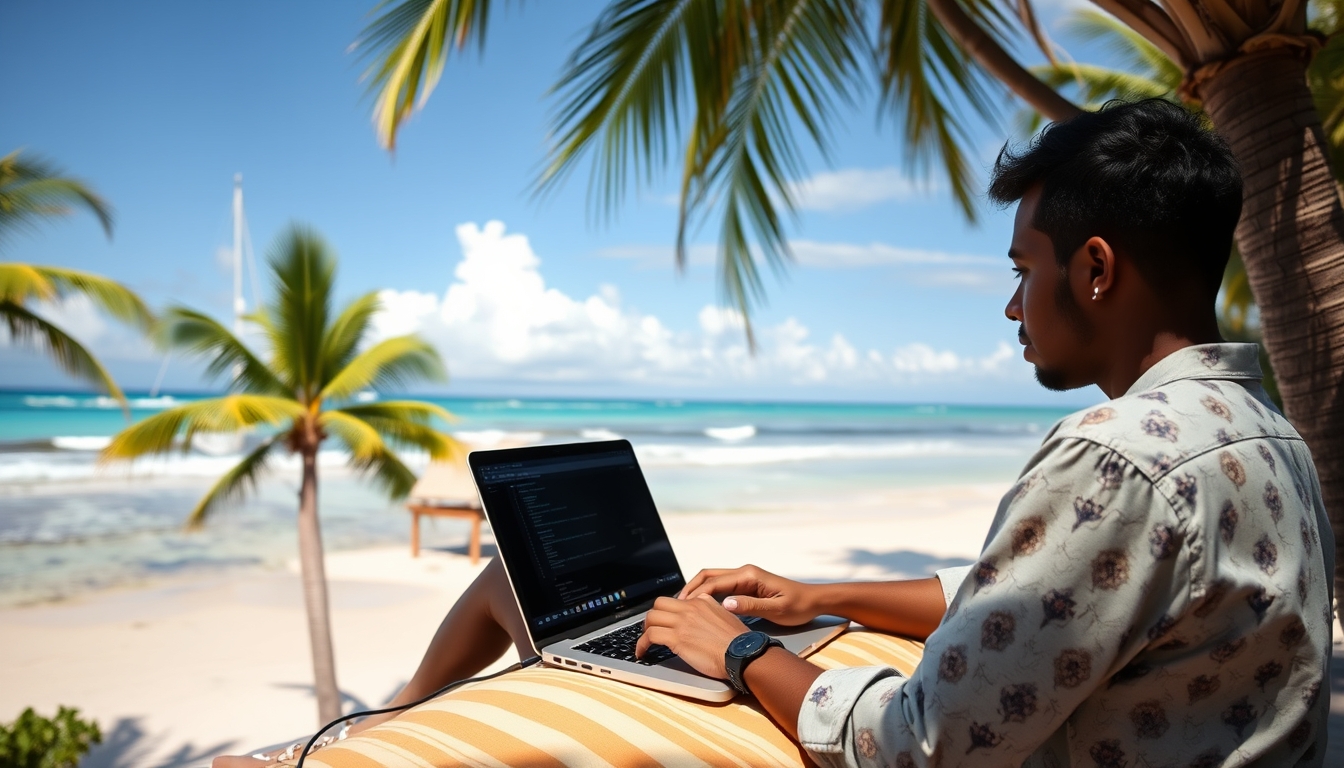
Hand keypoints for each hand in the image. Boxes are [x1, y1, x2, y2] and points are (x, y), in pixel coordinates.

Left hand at [636, 594, 749, 678]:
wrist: (742, 653)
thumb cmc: (738, 642)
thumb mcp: (726, 616)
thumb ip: (712, 610)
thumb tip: (703, 612)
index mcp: (702, 601)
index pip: (676, 600)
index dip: (668, 612)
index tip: (665, 621)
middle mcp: (690, 608)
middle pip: (659, 604)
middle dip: (653, 617)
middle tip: (651, 628)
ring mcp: (682, 622)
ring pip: (651, 617)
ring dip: (644, 630)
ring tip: (644, 642)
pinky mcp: (677, 638)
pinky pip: (650, 635)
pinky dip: (642, 644)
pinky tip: (642, 652)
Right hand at [679, 565, 819, 625]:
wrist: (813, 601)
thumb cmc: (797, 605)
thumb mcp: (775, 609)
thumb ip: (750, 606)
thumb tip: (725, 604)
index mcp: (749, 575)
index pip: (714, 582)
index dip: (696, 593)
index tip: (683, 606)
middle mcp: (744, 573)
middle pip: (708, 576)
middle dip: (691, 588)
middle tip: (677, 605)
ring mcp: (744, 579)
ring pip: (713, 581)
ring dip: (697, 591)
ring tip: (684, 607)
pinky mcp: (745, 586)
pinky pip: (721, 588)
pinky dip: (707, 595)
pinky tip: (701, 608)